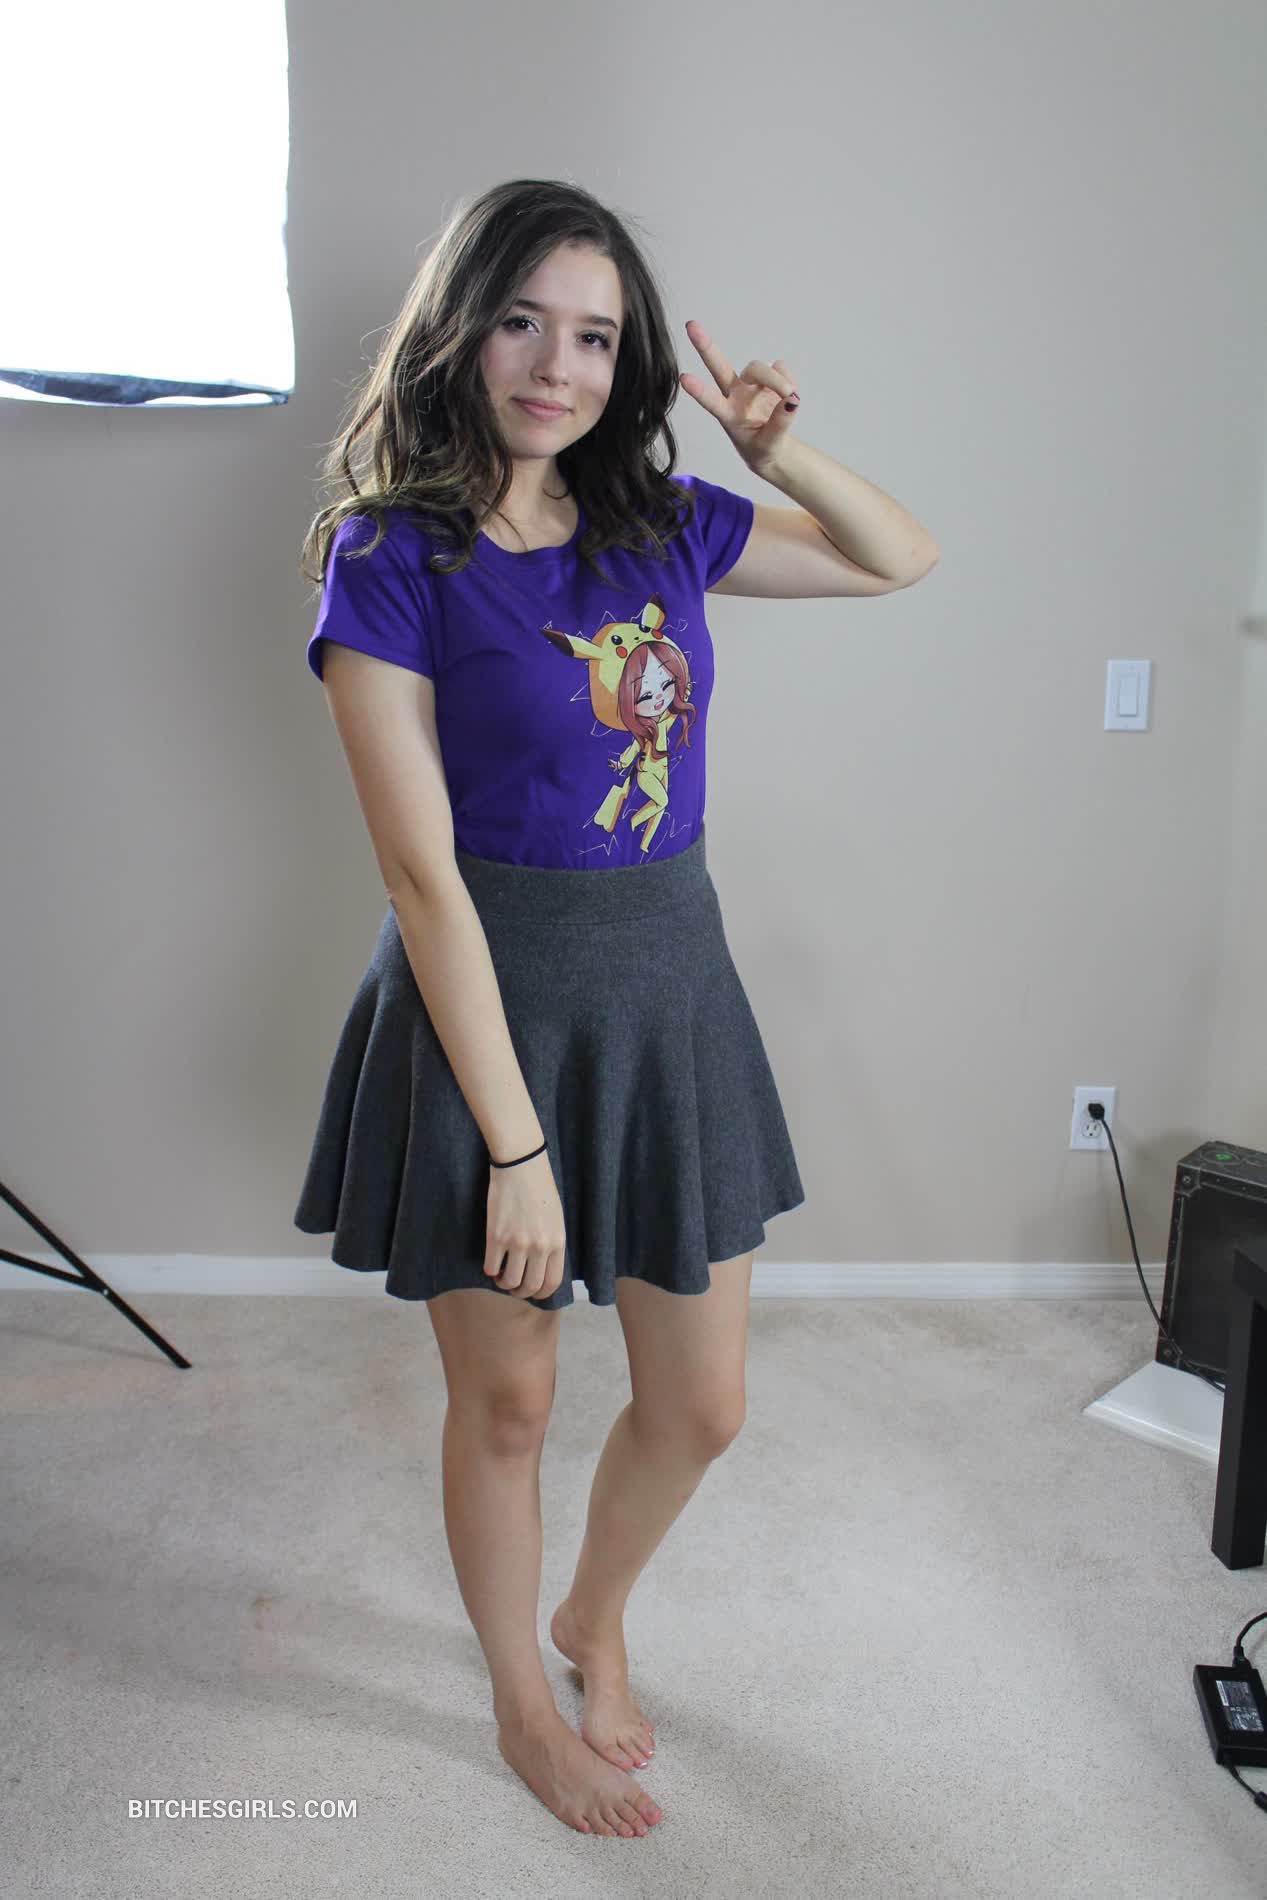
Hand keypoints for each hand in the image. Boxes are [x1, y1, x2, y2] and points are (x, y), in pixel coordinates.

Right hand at [485, 1150, 566, 1300]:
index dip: (541, 1293)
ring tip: (502, 1276)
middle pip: (530, 1286)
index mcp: (557, 1241)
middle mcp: (539, 1246)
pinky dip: (490, 1270)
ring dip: (504, 1283)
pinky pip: (491, 1267)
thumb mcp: (555, 1219)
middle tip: (514, 1287)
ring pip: (510, 1281)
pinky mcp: (496, 1236)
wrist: (521, 1164)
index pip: (553, 1282)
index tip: (533, 1292)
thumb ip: (551, 1244)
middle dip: (521, 1292)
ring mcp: (517, 1242)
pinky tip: (492, 1263)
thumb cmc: (539, 1188)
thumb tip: (541, 1269)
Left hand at [678, 319, 799, 477]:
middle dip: (705, 346)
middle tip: (691, 325)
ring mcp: (750, 384)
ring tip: (789, 395)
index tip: (683, 378)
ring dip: (776, 380)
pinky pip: (781, 368)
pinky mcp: (769, 378)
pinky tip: (789, 395)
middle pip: (719, 366)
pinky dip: (788, 379)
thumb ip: (779, 425)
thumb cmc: (762, 448)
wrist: (773, 448)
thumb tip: (792, 400)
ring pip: (759, 368)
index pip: (711, 402)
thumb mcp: (769, 446)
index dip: (699, 391)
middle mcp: (734, 394)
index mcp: (727, 414)